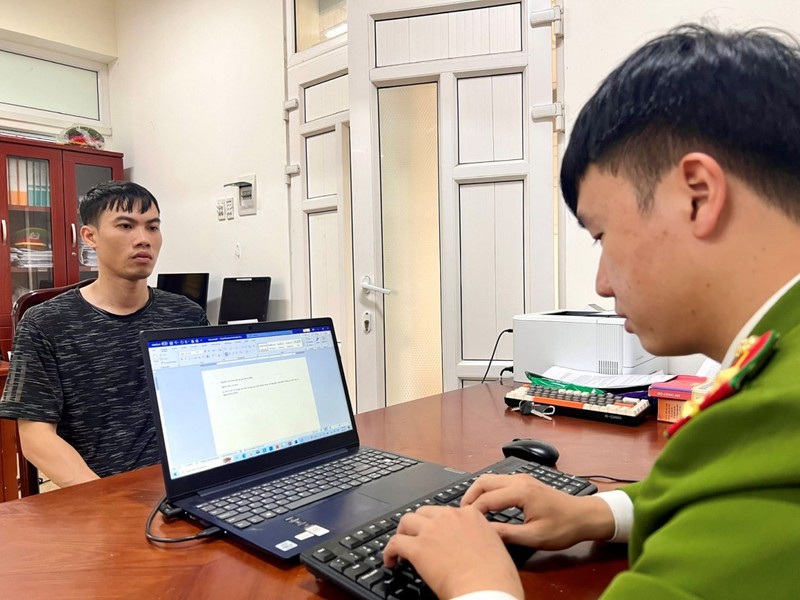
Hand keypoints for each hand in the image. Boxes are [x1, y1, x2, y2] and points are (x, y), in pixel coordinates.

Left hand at [383, 505, 523, 599]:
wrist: (486, 588)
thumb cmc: (497, 577)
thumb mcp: (496, 547)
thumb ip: (481, 539)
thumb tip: (474, 547)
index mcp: (471, 516)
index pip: (448, 512)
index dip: (440, 524)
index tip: (438, 534)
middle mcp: (450, 517)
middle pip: (425, 512)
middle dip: (419, 524)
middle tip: (418, 538)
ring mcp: (432, 530)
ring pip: (407, 521)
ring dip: (403, 532)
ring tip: (401, 545)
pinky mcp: (418, 548)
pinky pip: (395, 543)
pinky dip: (390, 551)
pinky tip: (391, 561)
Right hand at [461, 474, 614, 549]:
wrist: (584, 516)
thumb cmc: (563, 527)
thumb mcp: (535, 536)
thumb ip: (508, 534)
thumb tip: (485, 532)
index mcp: (520, 492)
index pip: (486, 499)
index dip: (473, 512)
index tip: (464, 524)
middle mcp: (519, 480)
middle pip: (484, 481)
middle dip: (469, 496)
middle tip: (461, 514)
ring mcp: (522, 478)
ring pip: (490, 478)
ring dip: (478, 491)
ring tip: (470, 510)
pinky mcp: (525, 481)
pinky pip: (499, 481)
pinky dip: (487, 490)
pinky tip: (486, 504)